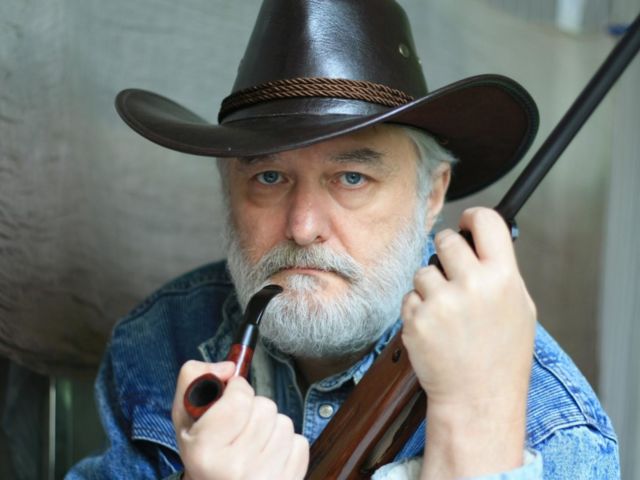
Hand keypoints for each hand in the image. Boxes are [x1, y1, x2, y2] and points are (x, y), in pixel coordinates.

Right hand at [172, 360, 308, 479]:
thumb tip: (229, 368)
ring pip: (285, 424)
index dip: (238, 389)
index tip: (232, 394)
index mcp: (205, 453)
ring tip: (254, 441)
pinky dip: (287, 444)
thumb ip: (195, 376)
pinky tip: (269, 455)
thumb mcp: (185, 415)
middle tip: (240, 425)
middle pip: (265, 408)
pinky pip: (300, 443)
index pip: (240, 399)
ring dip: (272, 426)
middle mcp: (235, 470)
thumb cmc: (203, 449)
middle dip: (255, 408)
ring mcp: (264, 478)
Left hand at [401, 207, 535, 477]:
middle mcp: (472, 285)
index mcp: (504, 278)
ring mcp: (441, 302)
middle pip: (445, 240)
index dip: (473, 217)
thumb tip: (480, 241)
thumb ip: (501, 271)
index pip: (487, 221)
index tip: (466, 222)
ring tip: (448, 314)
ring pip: (423, 271)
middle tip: (452, 274)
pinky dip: (418, 309)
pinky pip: (410, 297)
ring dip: (430, 287)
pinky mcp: (416, 319)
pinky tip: (435, 330)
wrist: (477, 398)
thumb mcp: (520, 308)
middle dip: (445, 253)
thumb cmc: (500, 356)